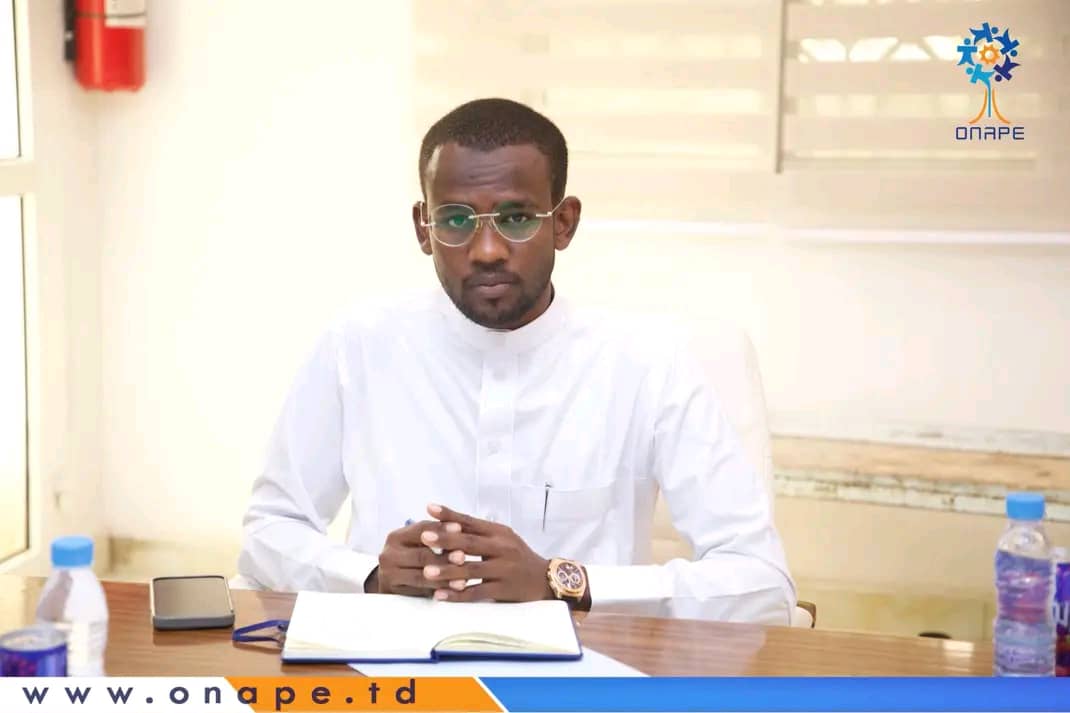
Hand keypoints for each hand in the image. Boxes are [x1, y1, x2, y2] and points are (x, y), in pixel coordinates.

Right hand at [365, 519, 460, 595]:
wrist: (387, 579)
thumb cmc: (409, 555)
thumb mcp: (416, 542)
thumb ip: (434, 534)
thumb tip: (461, 526)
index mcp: (396, 537)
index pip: (420, 530)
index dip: (441, 529)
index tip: (460, 528)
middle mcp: (389, 555)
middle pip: (420, 555)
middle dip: (444, 557)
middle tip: (463, 556)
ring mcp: (389, 575)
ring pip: (420, 577)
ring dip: (443, 578)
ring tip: (463, 580)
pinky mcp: (394, 592)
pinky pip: (419, 592)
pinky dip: (438, 592)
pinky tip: (452, 592)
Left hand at [419, 503, 552, 602]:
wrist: (545, 580)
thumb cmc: (517, 557)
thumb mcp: (503, 539)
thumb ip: (479, 532)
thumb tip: (447, 522)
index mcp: (499, 532)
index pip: (471, 521)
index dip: (450, 515)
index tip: (429, 509)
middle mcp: (502, 548)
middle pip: (470, 543)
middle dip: (446, 540)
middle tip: (424, 537)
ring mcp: (503, 569)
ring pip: (472, 569)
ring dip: (447, 571)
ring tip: (426, 571)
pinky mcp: (503, 590)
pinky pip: (477, 593)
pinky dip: (457, 595)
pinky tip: (440, 595)